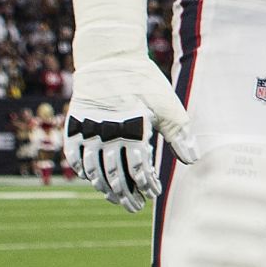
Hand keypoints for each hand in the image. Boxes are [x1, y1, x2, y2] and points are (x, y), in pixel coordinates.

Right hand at [63, 54, 198, 212]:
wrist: (109, 59)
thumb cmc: (144, 82)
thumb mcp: (168, 106)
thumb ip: (179, 134)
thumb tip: (191, 160)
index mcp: (133, 130)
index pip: (139, 169)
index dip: (147, 185)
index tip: (154, 192)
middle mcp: (107, 134)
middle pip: (115, 175)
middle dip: (126, 194)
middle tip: (135, 207)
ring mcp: (87, 131)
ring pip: (93, 170)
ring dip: (104, 187)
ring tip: (115, 198)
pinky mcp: (74, 126)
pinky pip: (75, 156)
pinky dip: (83, 171)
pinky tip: (93, 179)